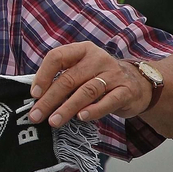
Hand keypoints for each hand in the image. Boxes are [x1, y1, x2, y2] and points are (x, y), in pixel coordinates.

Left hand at [28, 42, 152, 127]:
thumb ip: (62, 78)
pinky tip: (81, 118)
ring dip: (67, 108)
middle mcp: (98, 59)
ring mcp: (114, 74)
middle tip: (36, 115)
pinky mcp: (126, 90)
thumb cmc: (99, 77)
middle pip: (69, 79)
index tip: (34, 94)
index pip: (57, 57)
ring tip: (54, 121)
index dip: (43, 75)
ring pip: (86, 91)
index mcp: (82, 50)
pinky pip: (108, 101)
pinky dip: (94, 110)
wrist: (138, 83)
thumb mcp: (81, 70)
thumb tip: (36, 97)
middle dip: (50, 99)